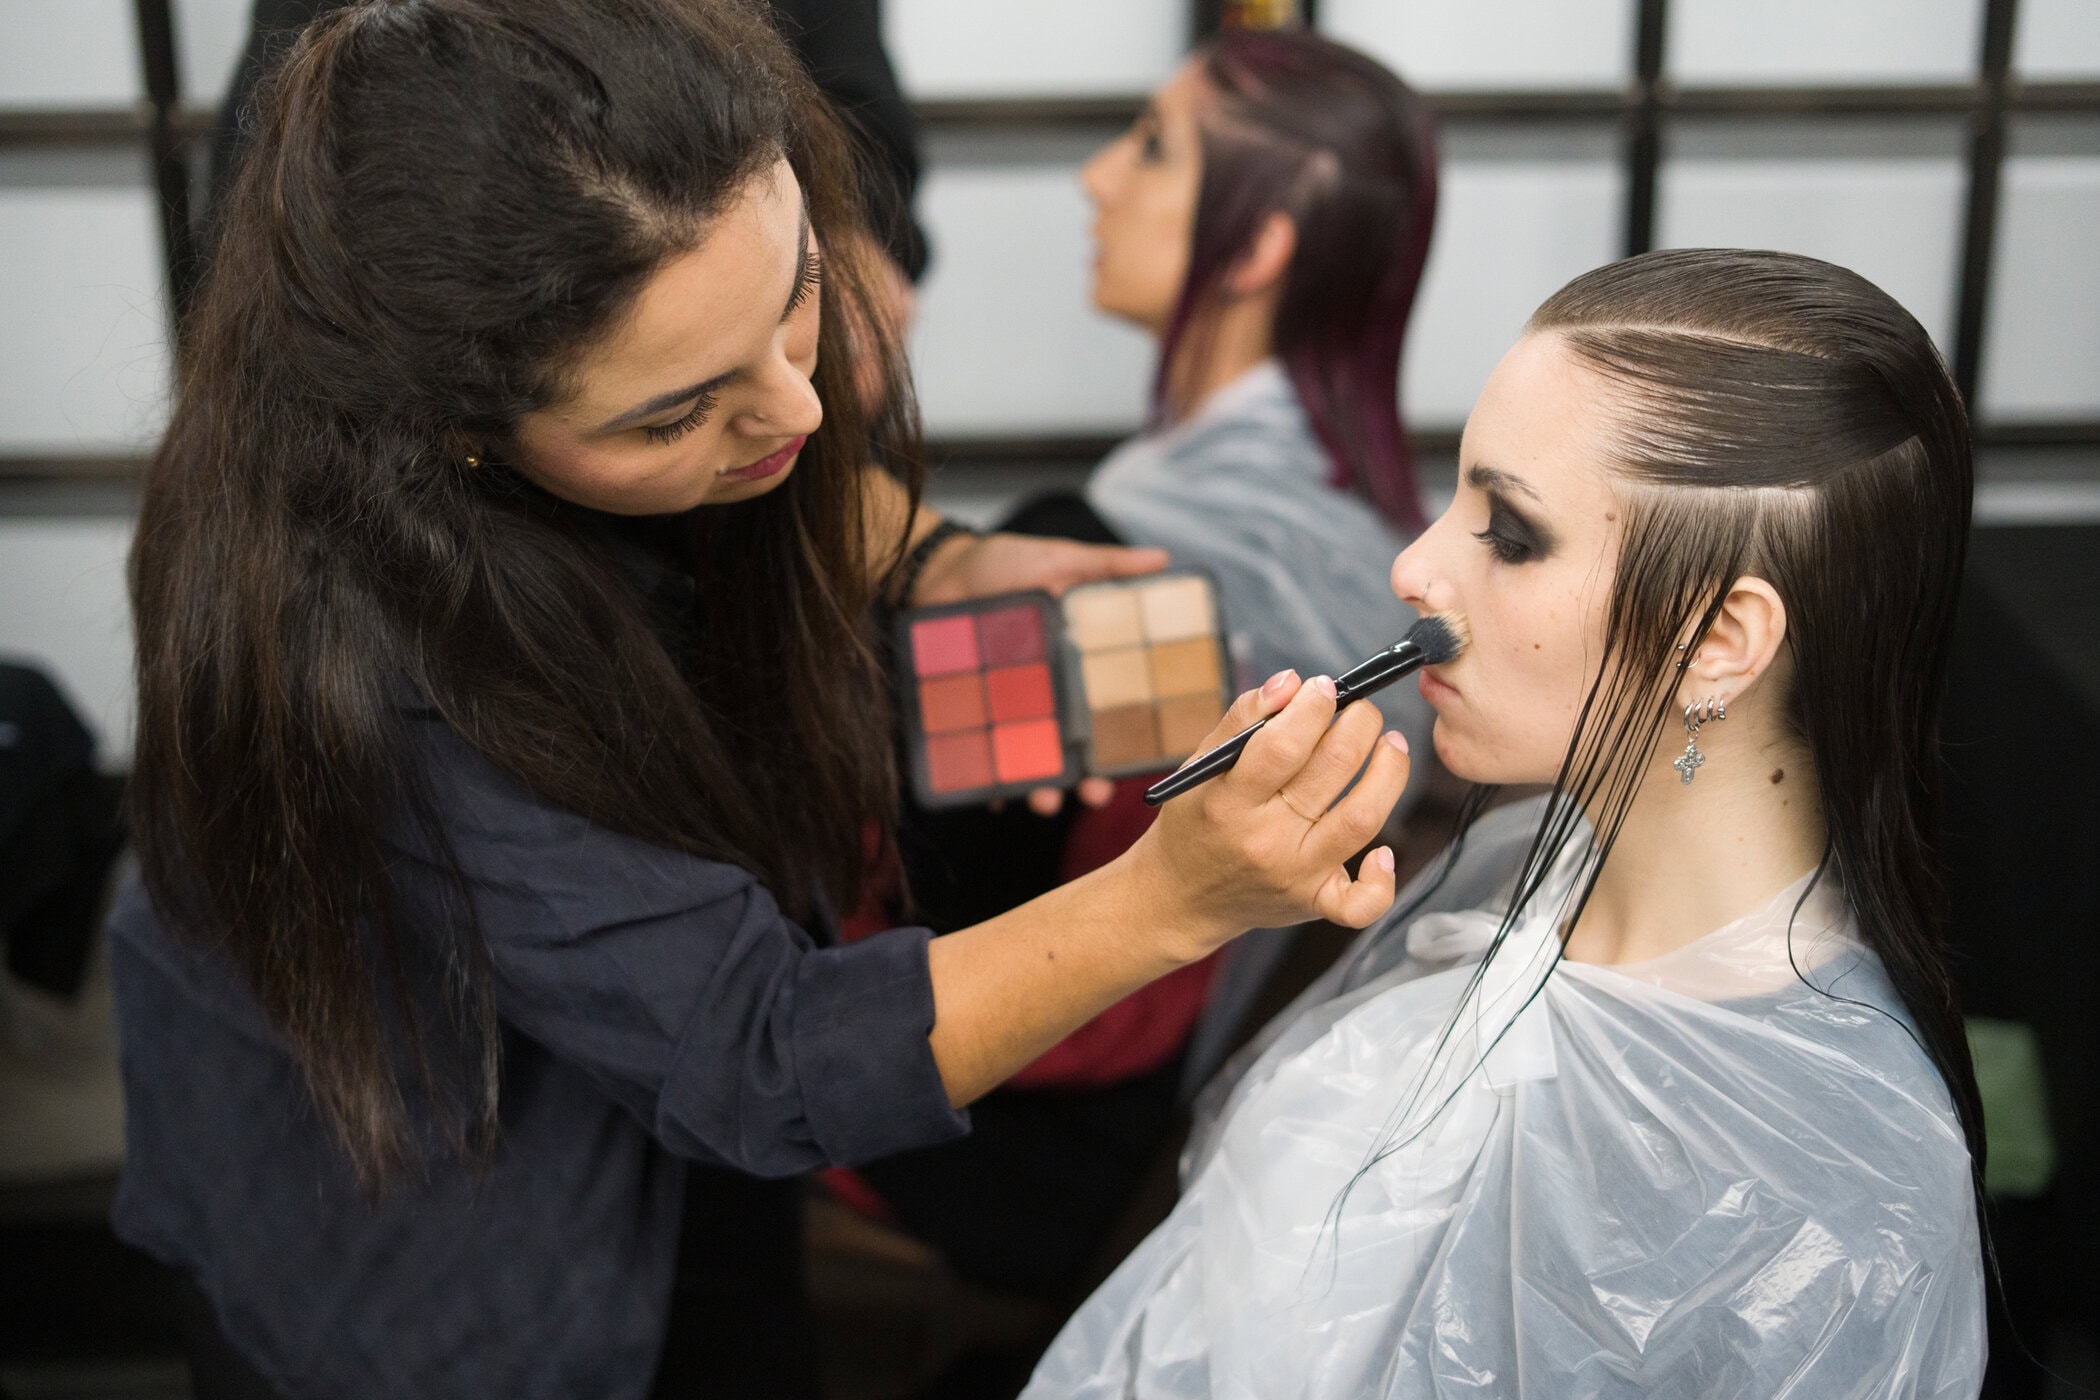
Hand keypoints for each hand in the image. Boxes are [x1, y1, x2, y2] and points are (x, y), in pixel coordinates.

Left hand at [913, 530, 1167, 815]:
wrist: (939, 569)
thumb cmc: (1001, 563)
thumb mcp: (1059, 560)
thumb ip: (1107, 566)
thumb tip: (1163, 559)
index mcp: (1075, 668)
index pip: (1106, 713)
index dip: (1121, 742)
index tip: (1132, 764)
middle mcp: (1047, 696)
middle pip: (1073, 748)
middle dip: (1085, 780)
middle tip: (1092, 795)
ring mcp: (1010, 709)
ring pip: (1030, 759)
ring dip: (1040, 788)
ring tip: (1044, 802)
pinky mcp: (975, 714)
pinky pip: (982, 756)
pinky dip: (987, 780)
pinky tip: (995, 796)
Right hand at [1125, 669, 1411, 957]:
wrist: (1182, 897)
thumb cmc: (1197, 820)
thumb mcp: (1202, 766)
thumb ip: (1244, 718)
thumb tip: (1293, 681)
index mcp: (1228, 802)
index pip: (1282, 746)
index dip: (1312, 708)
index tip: (1323, 687)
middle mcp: (1264, 841)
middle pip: (1332, 771)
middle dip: (1359, 724)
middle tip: (1360, 708)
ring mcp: (1295, 875)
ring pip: (1362, 819)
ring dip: (1389, 771)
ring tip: (1390, 743)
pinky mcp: (1315, 903)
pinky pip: (1362, 903)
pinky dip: (1382, 879)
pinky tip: (1383, 850)